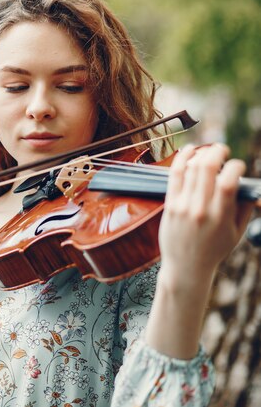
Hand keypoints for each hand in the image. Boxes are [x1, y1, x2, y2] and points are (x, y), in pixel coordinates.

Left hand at [159, 143, 253, 288]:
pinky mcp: (169, 205)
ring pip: (190, 169)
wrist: (186, 267)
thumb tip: (247, 185)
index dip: (236, 166)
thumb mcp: (236, 233)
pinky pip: (174, 176)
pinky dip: (182, 159)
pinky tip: (189, 150)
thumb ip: (244, 208)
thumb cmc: (214, 250)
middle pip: (207, 168)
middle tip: (222, 150)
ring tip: (208, 151)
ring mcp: (182, 206)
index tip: (237, 166)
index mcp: (220, 216)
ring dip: (201, 153)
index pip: (228, 181)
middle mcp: (200, 209)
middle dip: (217, 152)